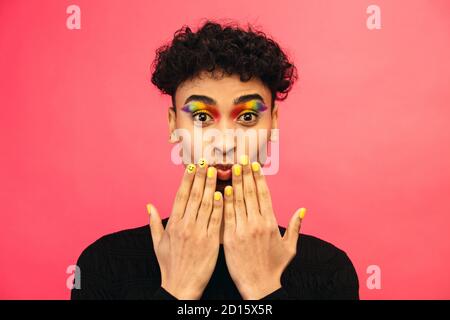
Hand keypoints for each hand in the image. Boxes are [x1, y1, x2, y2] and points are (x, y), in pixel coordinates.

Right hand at [147, 160, 222, 298]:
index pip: (180, 197)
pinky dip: (220, 206)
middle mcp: (185, 226)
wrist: (180, 287)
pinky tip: (223, 193)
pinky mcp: (211, 242)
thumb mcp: (158, 244)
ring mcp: (198, 233)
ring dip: (211, 186)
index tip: (191, 166)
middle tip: (206, 161)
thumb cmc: (169, 265)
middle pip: (193, 196)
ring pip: (206, 205)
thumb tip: (149, 205)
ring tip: (216, 171)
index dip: (186, 180)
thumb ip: (154, 223)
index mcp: (173, 225)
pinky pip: (216, 220)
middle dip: (200, 177)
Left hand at [222, 155, 305, 299]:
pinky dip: (225, 201)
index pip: (264, 195)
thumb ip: (296, 226)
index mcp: (271, 223)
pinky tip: (222, 189)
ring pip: (238, 201)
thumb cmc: (275, 267)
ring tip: (230, 167)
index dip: (259, 178)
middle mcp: (258, 223)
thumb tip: (303, 210)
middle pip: (251, 193)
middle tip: (240, 158)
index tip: (254, 165)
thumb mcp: (289, 247)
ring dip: (234, 182)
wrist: (260, 286)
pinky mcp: (231, 238)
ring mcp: (243, 230)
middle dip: (245, 174)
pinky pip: (227, 216)